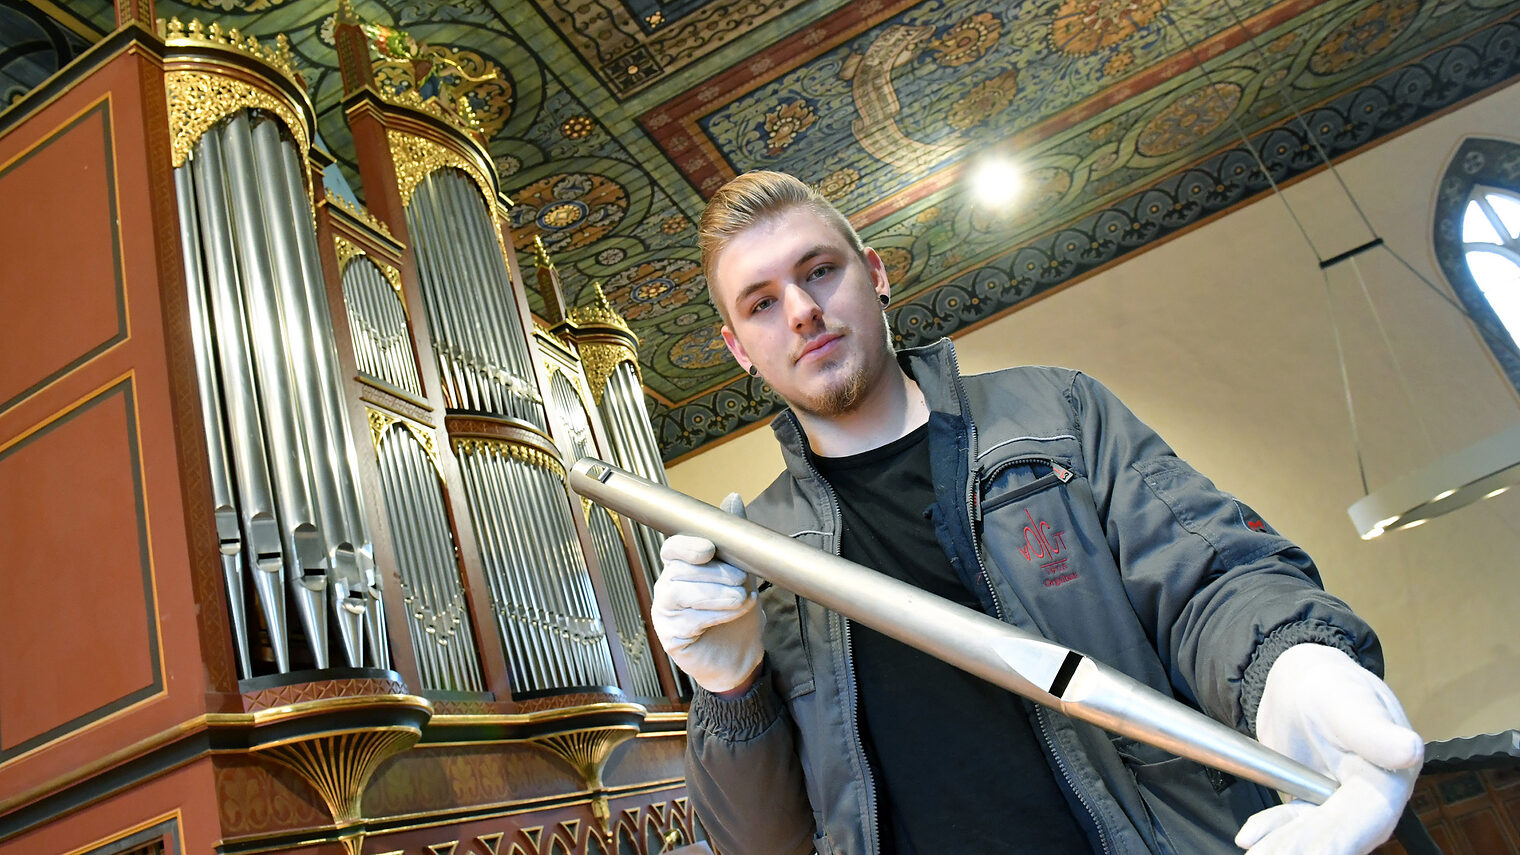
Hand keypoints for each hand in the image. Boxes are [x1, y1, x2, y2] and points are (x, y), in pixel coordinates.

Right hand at [651, 493, 763, 693]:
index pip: (673, 549)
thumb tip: (733, 498)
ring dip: (718, 594)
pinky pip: (689, 620)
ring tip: (742, 599)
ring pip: (684, 594)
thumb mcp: (742, 571)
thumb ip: (734, 538)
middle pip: (681, 571)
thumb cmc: (736, 612)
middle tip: (741, 580)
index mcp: (681, 566)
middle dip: (716, 574)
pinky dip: (716, 615)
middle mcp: (668, 586)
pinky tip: (734, 613)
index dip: (688, 546)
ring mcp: (666, 612)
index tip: (709, 550)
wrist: (740, 655)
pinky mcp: (671, 636)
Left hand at [1237, 643, 1423, 853]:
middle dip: (1302, 849)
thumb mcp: (1348, 700)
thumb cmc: (1332, 684)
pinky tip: (1249, 838)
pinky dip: (1272, 833)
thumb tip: (1409, 750)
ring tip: (1255, 854)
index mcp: (1391, 777)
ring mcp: (1341, 807)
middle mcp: (1371, 800)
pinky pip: (1294, 827)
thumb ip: (1373, 730)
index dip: (1340, 840)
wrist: (1301, 683)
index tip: (1316, 854)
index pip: (1369, 818)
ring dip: (1284, 848)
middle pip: (1338, 836)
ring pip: (1313, 837)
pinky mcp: (1313, 806)